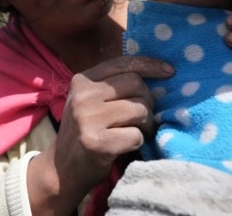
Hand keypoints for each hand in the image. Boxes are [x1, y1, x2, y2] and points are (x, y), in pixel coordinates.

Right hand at [27, 56, 172, 215]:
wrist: (62, 168)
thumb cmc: (86, 131)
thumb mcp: (91, 101)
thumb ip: (114, 86)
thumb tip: (159, 73)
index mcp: (82, 81)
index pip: (122, 62)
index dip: (150, 65)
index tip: (169, 71)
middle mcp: (83, 96)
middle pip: (136, 84)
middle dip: (148, 101)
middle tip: (144, 118)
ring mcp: (88, 119)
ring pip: (139, 110)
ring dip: (146, 124)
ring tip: (137, 132)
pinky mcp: (97, 143)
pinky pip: (136, 135)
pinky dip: (138, 142)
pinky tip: (126, 146)